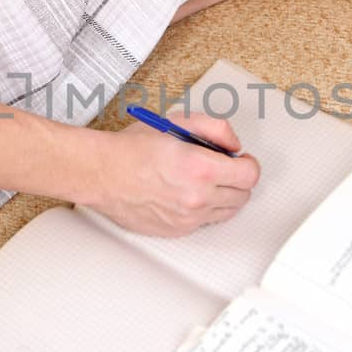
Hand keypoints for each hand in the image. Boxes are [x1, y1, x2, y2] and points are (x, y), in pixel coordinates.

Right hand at [86, 112, 260, 236]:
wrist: (102, 174)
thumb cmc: (132, 149)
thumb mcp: (177, 121)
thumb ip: (215, 129)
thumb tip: (234, 146)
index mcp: (201, 167)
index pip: (250, 175)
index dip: (247, 164)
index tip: (241, 160)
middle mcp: (198, 197)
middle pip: (243, 196)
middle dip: (237, 180)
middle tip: (222, 169)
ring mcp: (188, 217)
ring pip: (228, 212)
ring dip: (224, 196)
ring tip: (205, 182)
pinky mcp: (177, 230)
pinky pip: (205, 222)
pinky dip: (204, 209)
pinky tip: (188, 194)